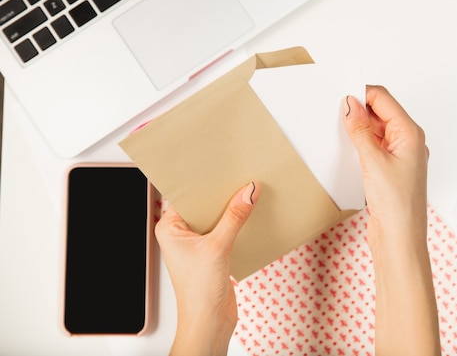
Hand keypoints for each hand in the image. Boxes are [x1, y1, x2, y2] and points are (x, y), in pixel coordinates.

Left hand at [155, 181, 259, 355]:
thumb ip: (234, 218)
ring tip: (248, 194)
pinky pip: (226, 229)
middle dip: (222, 195)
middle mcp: (182, 233)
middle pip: (204, 204)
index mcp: (170, 228)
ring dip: (232, 209)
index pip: (187, 195)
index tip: (222, 168)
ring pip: (217, 216)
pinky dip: (238, 223)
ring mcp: (198, 243)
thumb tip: (248, 192)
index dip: (204, 182)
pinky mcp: (213, 251)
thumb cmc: (199, 293)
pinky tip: (250, 216)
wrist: (210, 322)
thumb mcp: (218, 248)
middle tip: (240, 179)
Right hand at [342, 85, 428, 243]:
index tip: (340, 96)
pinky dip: (360, 143)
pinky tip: (346, 147)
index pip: (384, 100)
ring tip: (338, 129)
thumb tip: (351, 106)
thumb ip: (360, 131)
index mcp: (410, 134)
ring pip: (376, 130)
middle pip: (381, 112)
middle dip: (359, 110)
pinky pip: (373, 146)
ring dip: (358, 128)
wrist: (399, 239)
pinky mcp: (389, 170)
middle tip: (335, 111)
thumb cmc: (397, 205)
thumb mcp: (373, 161)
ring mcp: (399, 156)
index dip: (362, 94)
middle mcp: (408, 142)